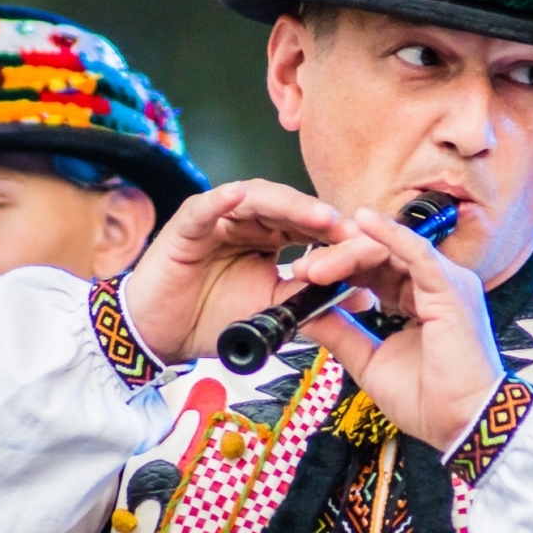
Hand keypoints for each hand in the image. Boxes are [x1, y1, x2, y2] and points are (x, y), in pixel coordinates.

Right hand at [124, 180, 357, 363]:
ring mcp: (216, 218)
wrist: (165, 335)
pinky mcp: (186, 225)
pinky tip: (240, 196)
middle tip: (350, 230)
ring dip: (289, 205)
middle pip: (288, 207)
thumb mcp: (272, 307)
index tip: (367, 248)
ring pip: (256, 199)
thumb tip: (362, 297)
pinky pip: (206, 208)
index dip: (336, 234)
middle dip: (321, 217)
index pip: (307, 225)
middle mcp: (246, 220)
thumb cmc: (215, 317)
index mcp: (268, 236)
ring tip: (318, 216)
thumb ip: (311, 297)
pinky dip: (222, 200)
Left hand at [293, 207, 503, 452]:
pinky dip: (391, 235)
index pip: (374, 270)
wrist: (460, 423)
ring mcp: (446, 284)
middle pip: (379, 256)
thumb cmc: (427, 400)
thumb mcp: (369, 360)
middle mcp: (434, 286)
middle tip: (302, 269)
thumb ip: (340, 332)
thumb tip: (304, 313)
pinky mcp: (452, 289)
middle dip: (337, 259)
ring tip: (316, 264)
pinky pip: (418, 253)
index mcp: (417, 300)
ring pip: (391, 252)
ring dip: (350, 253)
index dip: (338, 269)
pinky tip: (364, 221)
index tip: (303, 277)